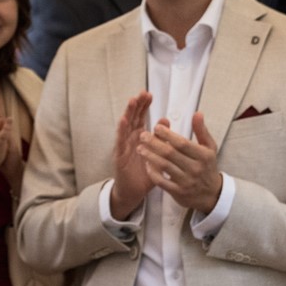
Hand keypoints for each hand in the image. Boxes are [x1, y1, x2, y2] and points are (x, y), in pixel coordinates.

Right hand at [108, 91, 154, 219]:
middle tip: (142, 93)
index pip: (141, 118)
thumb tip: (166, 121)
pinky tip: (123, 121)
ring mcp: (123, 146)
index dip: (144, 106)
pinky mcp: (119, 156)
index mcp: (139, 137)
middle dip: (137, 106)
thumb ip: (161, 139)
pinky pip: (120, 141)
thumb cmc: (144, 173)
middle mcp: (130, 139)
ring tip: (132, 102)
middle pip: (133, 119)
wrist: (133, 191)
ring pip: (125, 127)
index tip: (149, 95)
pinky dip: (121, 131)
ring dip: (128, 113)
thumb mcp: (157, 154)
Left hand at [140, 112, 223, 216]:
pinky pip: (161, 181)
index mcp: (203, 156)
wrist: (211, 194)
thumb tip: (197, 113)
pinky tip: (146, 164)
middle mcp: (195, 168)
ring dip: (150, 156)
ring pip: (164, 166)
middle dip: (154, 143)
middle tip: (143, 135)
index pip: (182, 143)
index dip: (168, 134)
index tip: (156, 127)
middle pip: (170, 153)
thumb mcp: (209, 148)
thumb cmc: (207, 167)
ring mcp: (186, 181)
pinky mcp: (178, 192)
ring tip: (140, 148)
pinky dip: (152, 172)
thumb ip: (201, 130)